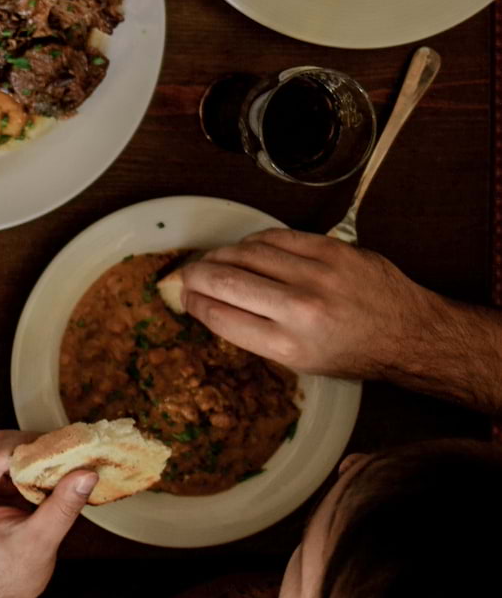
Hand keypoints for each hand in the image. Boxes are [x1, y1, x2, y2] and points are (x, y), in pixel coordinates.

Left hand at [0, 430, 92, 597]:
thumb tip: (86, 473)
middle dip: (35, 447)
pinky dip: (26, 461)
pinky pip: (0, 456)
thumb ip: (62, 506)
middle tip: (73, 453)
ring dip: (32, 453)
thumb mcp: (40, 542)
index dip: (33, 446)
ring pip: (0, 445)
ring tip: (65, 462)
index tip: (68, 447)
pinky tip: (49, 471)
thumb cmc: (7, 578)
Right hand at [175, 228, 439, 379]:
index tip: (185, 297)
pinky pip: (273, 237)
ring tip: (215, 261)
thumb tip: (209, 302)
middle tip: (187, 275)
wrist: (410, 333)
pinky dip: (252, 243)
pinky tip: (248, 250)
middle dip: (195, 275)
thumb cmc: (353, 353)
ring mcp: (316, 274)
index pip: (219, 315)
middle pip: (223, 280)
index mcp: (289, 345)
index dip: (193, 302)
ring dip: (220, 255)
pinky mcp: (330, 249)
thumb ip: (253, 332)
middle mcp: (300, 309)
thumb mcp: (300, 360)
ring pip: (244, 252)